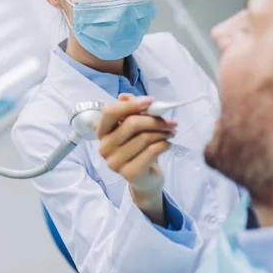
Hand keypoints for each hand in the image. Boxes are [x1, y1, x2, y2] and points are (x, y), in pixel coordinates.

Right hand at [96, 94, 175, 224]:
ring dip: (163, 132)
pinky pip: (152, 152)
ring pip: (144, 138)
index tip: (151, 101)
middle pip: (131, 124)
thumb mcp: (134, 126)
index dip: (131, 104)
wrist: (144, 177)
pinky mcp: (129, 173)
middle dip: (155, 120)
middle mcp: (104, 147)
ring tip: (171, 132)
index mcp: (101, 131)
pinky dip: (164, 145)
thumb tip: (125, 96)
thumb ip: (130, 109)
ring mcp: (114, 162)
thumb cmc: (137, 147)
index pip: (110, 112)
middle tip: (170, 122)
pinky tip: (167, 144)